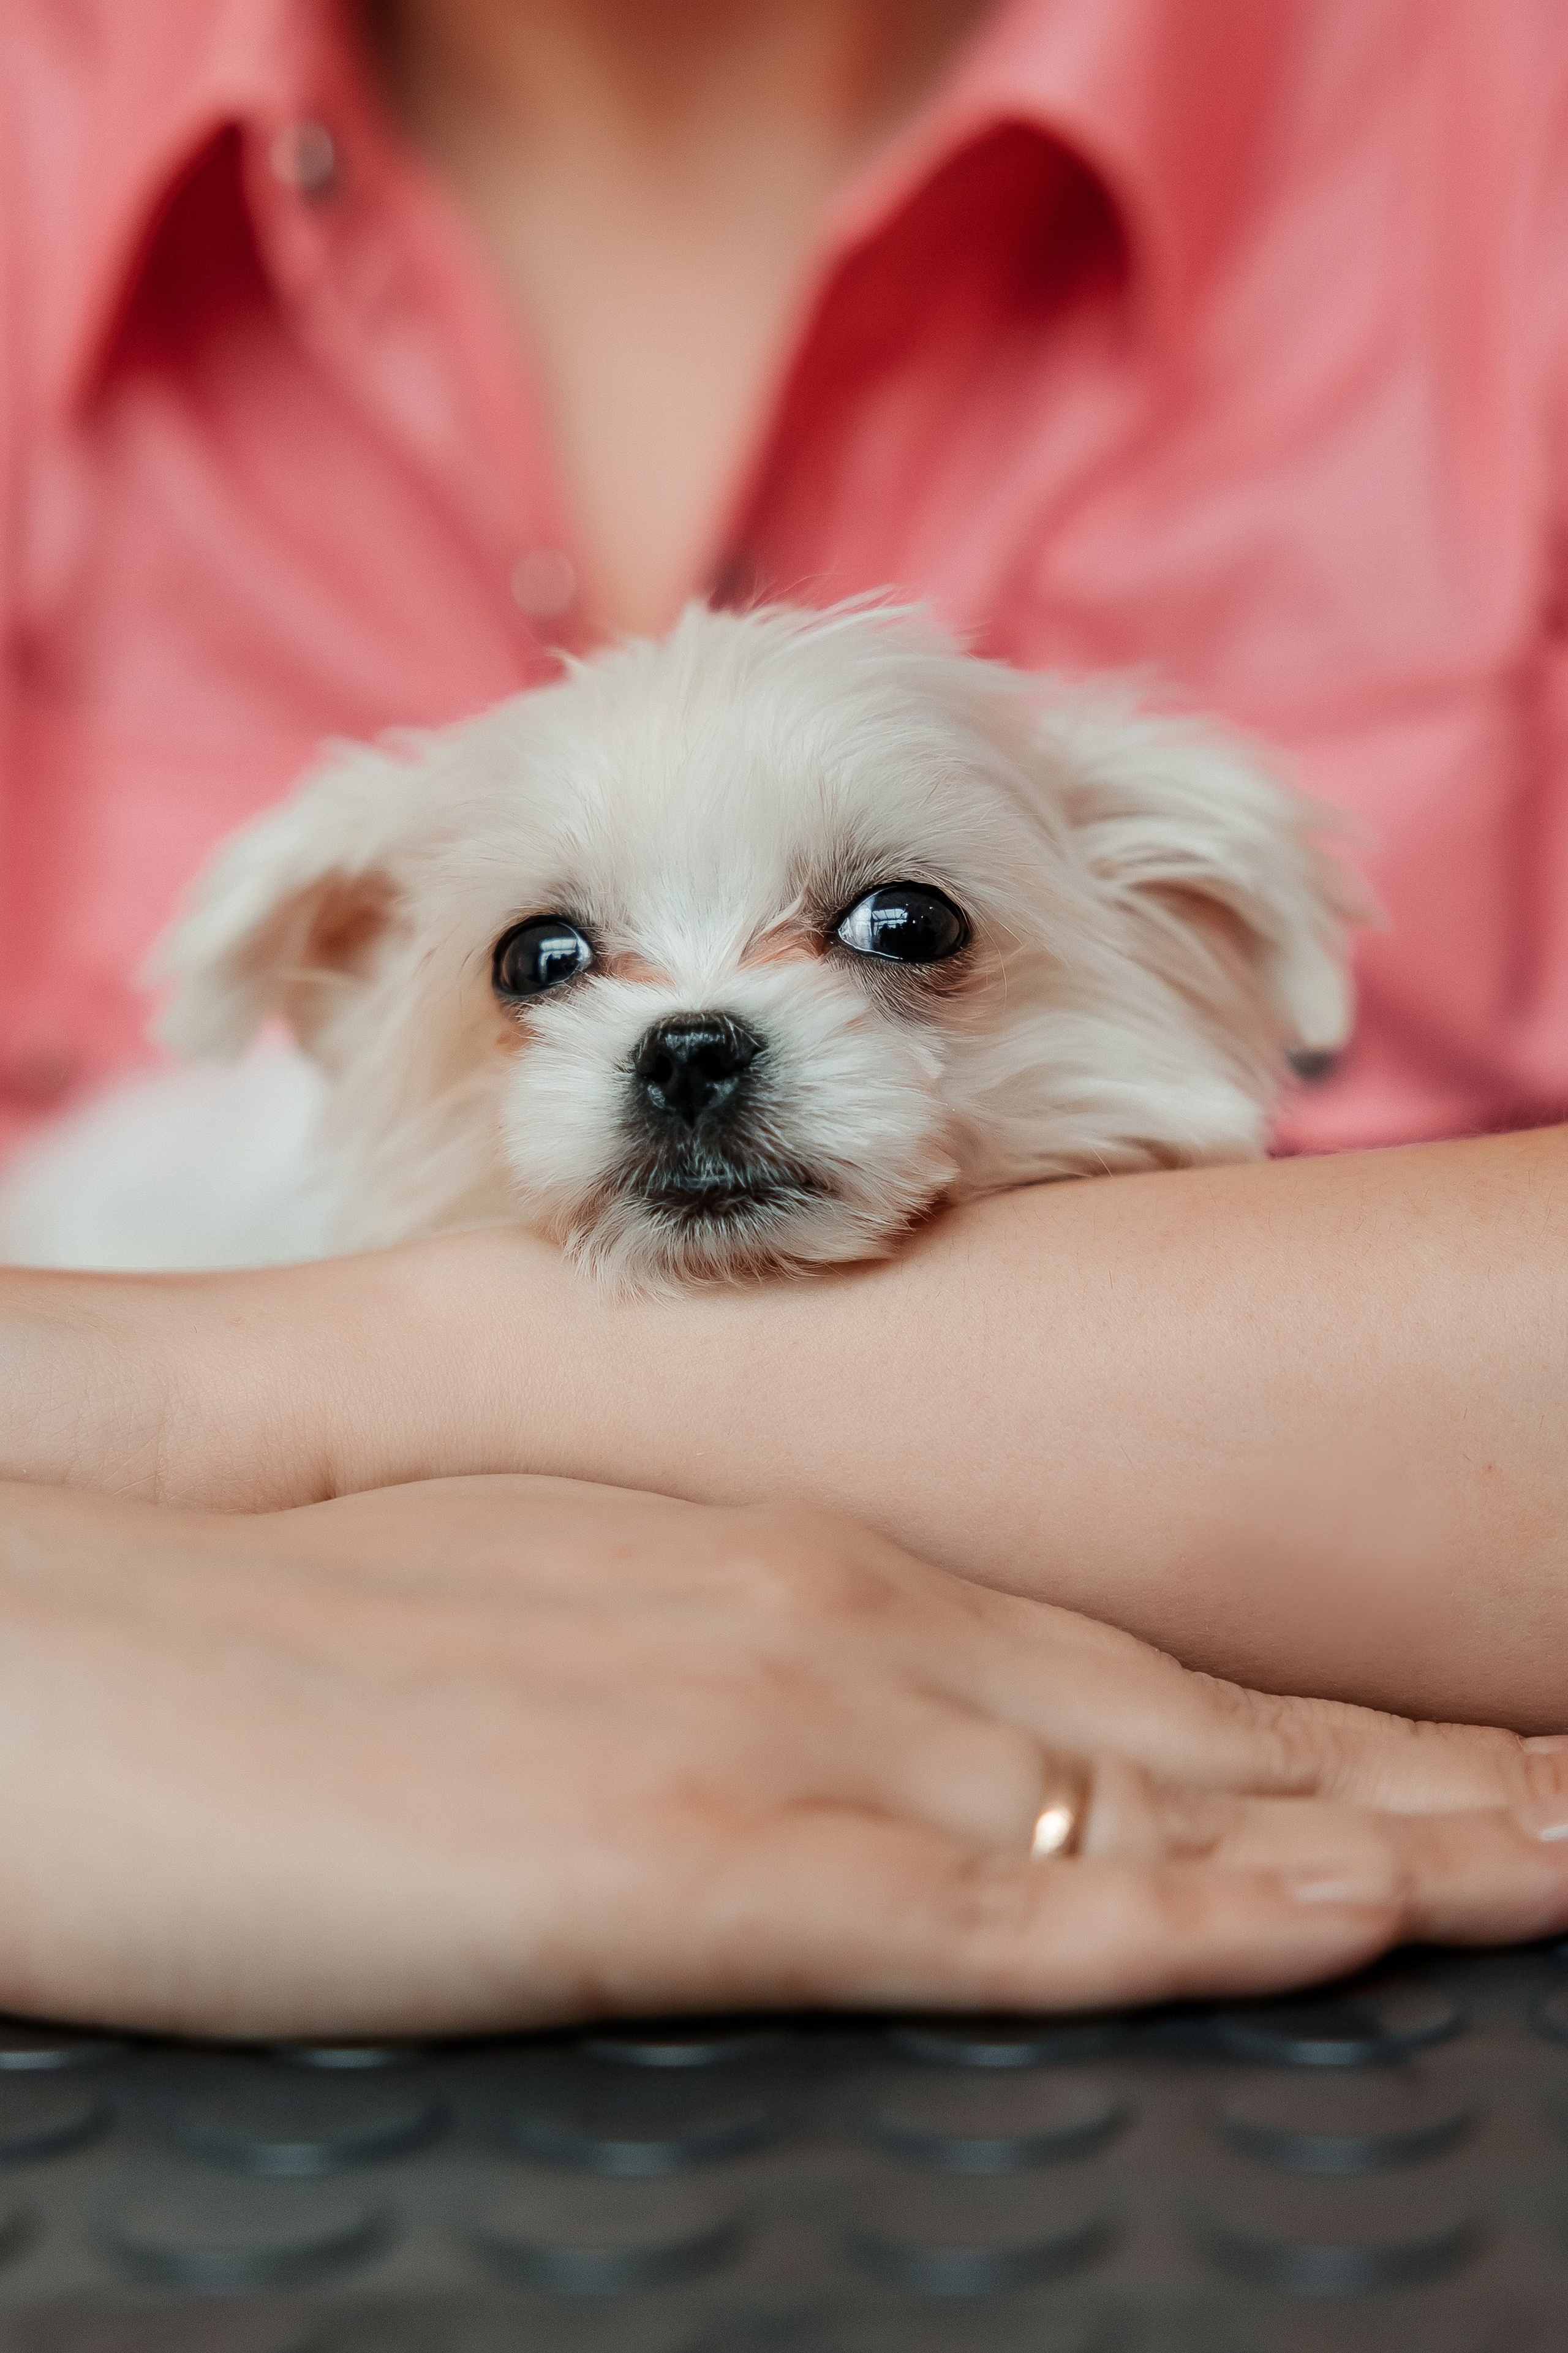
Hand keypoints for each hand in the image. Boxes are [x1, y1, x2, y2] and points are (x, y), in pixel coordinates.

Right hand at [2, 1474, 1564, 2039]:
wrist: (103, 1642)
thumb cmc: (307, 1648)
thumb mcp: (572, 1626)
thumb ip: (736, 1671)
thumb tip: (828, 1744)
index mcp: (802, 1572)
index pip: (1123, 1671)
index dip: (1313, 1728)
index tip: (1456, 1763)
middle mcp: (838, 1626)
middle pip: (1191, 1730)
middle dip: (1412, 1778)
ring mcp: (788, 1730)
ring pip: (1155, 1808)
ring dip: (1385, 1839)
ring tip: (1565, 1854)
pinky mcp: (704, 1851)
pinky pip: (1007, 1907)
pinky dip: (1199, 1920)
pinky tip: (1351, 1922)